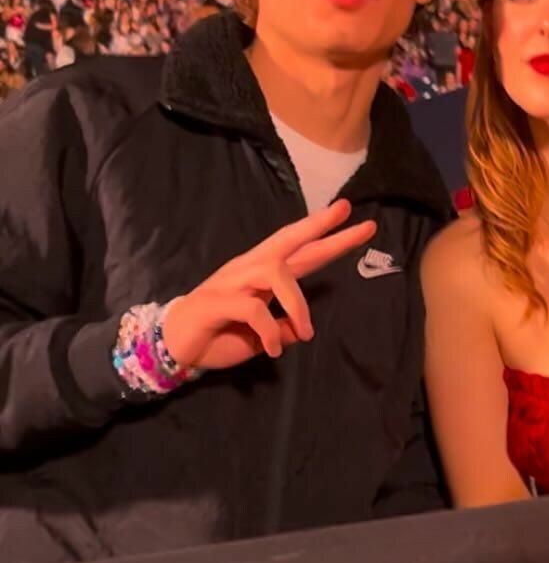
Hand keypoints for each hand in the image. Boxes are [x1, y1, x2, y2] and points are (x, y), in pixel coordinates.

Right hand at [163, 200, 376, 370]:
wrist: (175, 346)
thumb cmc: (221, 335)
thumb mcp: (263, 336)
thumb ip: (283, 328)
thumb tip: (300, 330)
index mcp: (262, 274)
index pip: (301, 250)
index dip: (327, 235)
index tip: (358, 219)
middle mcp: (249, 269)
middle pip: (288, 240)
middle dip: (319, 227)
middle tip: (347, 212)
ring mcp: (232, 281)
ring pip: (275, 272)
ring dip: (297, 303)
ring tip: (306, 332)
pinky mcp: (217, 300)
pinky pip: (253, 308)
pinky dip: (269, 330)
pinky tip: (272, 350)